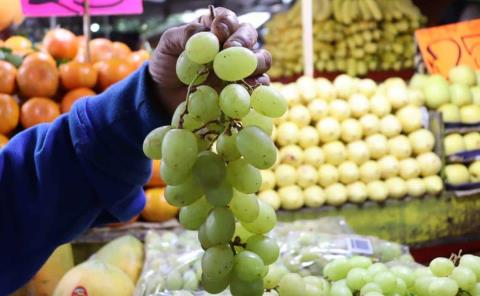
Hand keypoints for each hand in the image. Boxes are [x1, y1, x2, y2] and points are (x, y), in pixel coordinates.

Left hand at [148, 7, 271, 113]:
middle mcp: (232, 45)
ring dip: (255, 62)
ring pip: (261, 58)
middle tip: (230, 49)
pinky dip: (258, 85)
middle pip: (249, 34)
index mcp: (215, 29)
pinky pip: (261, 85)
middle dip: (242, 40)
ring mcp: (241, 67)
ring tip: (240, 71)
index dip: (225, 23)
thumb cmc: (168, 65)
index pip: (228, 19)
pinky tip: (247, 87)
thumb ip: (184, 35)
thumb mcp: (168, 45)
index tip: (217, 33)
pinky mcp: (245, 88)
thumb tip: (203, 33)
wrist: (166, 95)